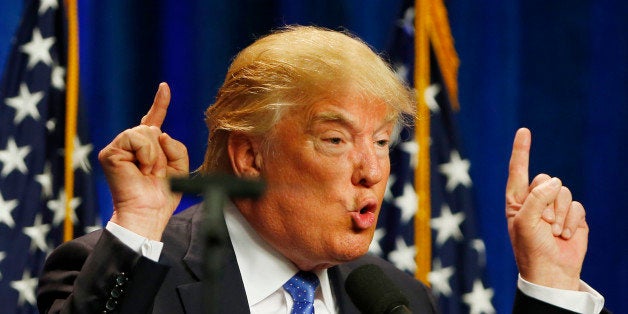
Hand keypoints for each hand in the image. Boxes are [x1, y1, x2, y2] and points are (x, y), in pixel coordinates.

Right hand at [98, 83, 188, 239]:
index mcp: (146, 148)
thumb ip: (175, 146)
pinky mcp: (110, 152)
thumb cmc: (162, 195)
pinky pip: (136, 138)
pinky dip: (146, 154)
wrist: (148, 212)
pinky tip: (141, 169)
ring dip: (154, 154)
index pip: (153, 121)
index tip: (164, 87)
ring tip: (148, 172)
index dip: (160, 104)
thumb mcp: (179, 168)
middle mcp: (130, 145)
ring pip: (145, 132)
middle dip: (161, 152)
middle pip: (152, 128)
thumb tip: (158, 131)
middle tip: (155, 173)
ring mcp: (118, 148)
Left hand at [505, 128, 587, 289]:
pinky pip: (576, 206)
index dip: (521, 150)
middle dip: (546, 202)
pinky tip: (565, 236)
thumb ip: (536, 198)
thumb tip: (555, 182)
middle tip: (543, 224)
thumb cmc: (530, 248)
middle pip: (545, 180)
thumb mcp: (525, 222)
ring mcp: (554, 207)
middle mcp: (535, 199)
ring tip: (553, 232)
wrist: (552, 271)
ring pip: (563, 192)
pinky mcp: (572, 215)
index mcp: (516, 200)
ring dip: (559, 215)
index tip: (524, 131)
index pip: (518, 171)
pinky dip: (572, 221)